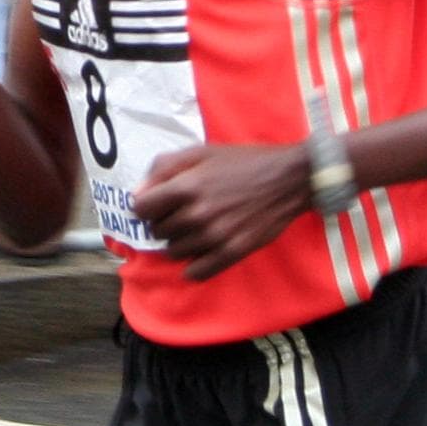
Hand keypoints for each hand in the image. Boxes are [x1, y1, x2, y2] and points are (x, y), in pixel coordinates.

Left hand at [134, 142, 311, 280]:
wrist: (288, 179)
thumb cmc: (243, 162)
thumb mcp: (201, 153)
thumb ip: (165, 167)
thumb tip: (138, 193)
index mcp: (186, 186)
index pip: (141, 209)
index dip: (146, 205)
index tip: (158, 203)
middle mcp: (197, 214)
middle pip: (157, 231)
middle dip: (164, 221)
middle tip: (183, 212)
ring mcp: (214, 237)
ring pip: (174, 252)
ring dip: (180, 241)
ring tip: (197, 228)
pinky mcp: (232, 253)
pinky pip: (196, 272)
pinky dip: (194, 265)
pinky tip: (203, 250)